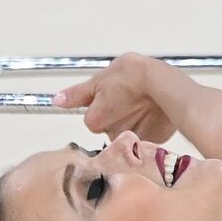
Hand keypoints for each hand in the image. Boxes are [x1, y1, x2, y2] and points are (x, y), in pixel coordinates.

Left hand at [52, 52, 177, 144]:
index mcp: (95, 120)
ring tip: (142, 105)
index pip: (93, 118)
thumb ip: (77, 95)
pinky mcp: (149, 144)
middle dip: (117, 117)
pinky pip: (143, 139)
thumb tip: (57, 100)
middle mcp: (110, 135)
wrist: (165, 83)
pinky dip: (146, 128)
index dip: (103, 105)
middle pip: (109, 128)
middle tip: (129, 100)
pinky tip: (152, 114)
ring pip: (125, 134)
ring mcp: (130, 142)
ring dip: (132, 122)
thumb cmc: (133, 76)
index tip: (114, 96)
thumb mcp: (99, 80)